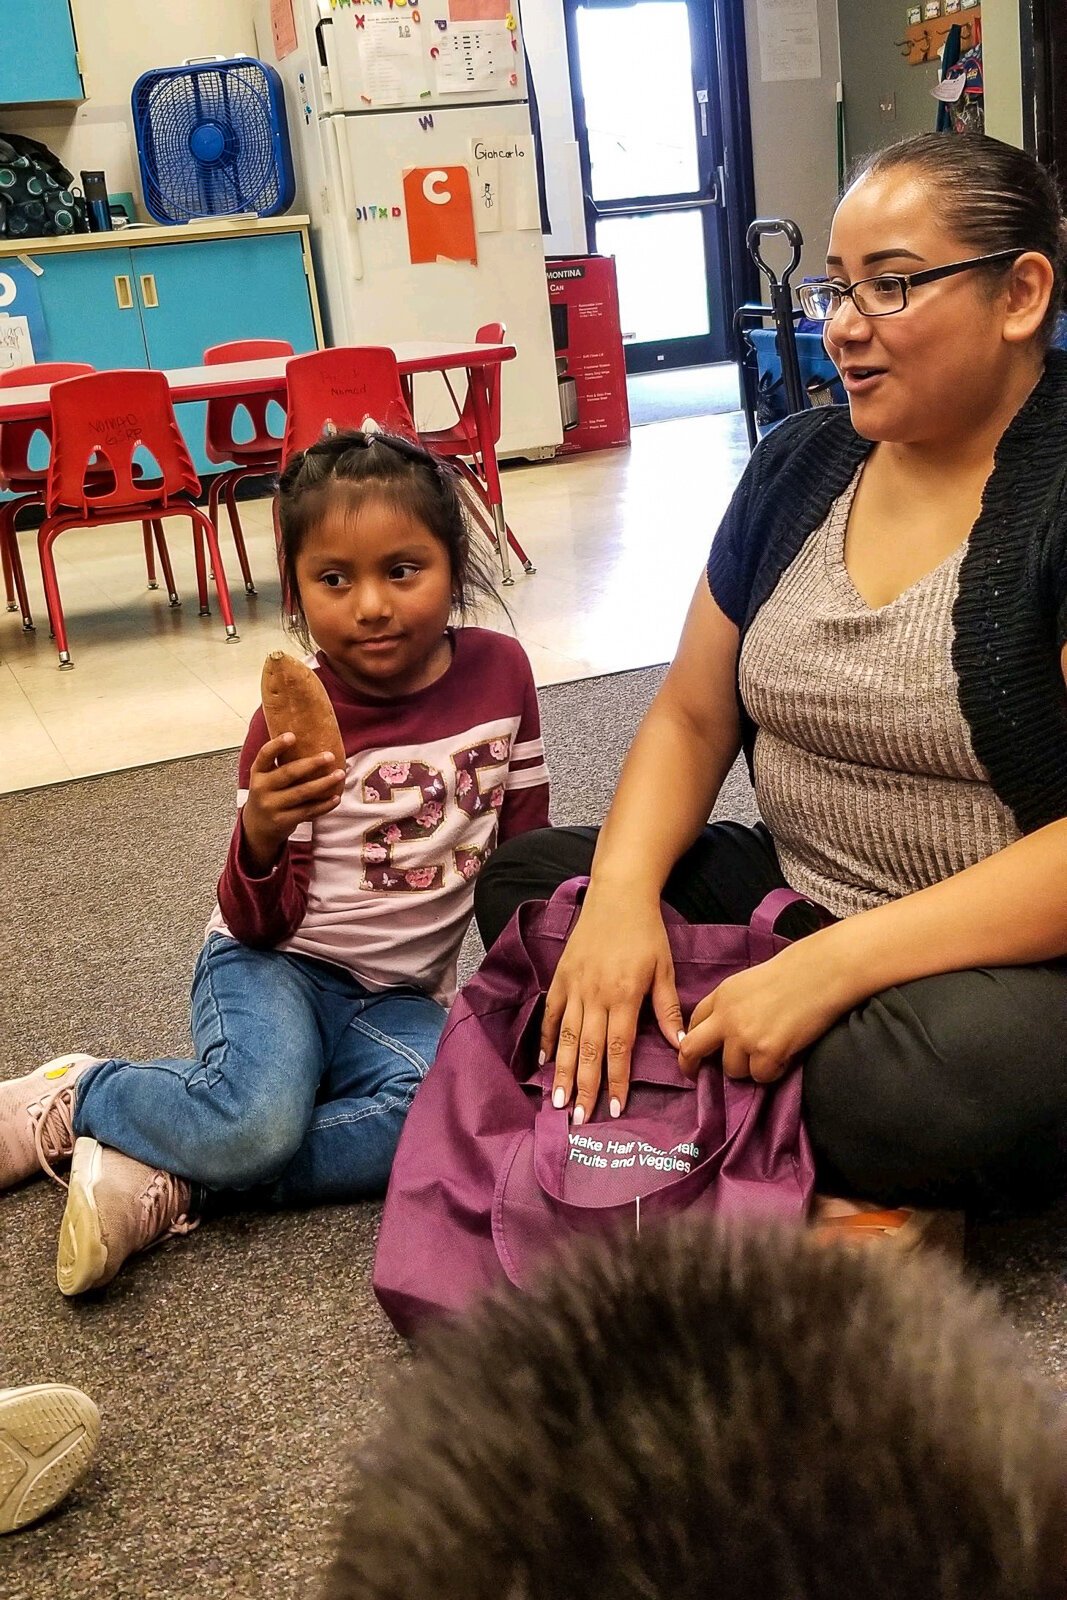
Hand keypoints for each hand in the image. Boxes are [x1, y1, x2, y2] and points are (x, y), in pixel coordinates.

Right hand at [240, 733, 344, 872]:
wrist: (257, 826)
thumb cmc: (269, 794)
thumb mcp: (265, 777)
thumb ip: (280, 763)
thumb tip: (311, 738)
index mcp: (258, 773)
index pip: (264, 755)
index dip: (277, 745)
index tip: (292, 735)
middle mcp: (261, 788)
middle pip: (288, 773)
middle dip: (311, 764)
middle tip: (330, 756)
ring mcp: (271, 806)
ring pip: (302, 793)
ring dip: (324, 783)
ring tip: (340, 774)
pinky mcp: (283, 821)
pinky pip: (307, 811)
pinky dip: (324, 805)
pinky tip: (336, 797)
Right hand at [540, 890, 683, 1125]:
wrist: (617, 895)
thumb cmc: (647, 932)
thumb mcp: (665, 969)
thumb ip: (667, 1009)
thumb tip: (680, 1045)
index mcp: (623, 995)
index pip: (618, 1048)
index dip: (616, 1080)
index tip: (615, 1109)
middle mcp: (594, 995)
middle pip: (586, 1050)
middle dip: (584, 1087)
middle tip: (579, 1120)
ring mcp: (573, 987)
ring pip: (564, 1038)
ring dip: (561, 1072)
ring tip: (558, 1102)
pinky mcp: (560, 977)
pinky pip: (551, 1014)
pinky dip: (545, 1039)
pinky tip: (543, 1063)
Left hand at [677, 933, 854, 1082]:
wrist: (820, 974)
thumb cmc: (792, 975)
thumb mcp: (747, 983)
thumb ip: (730, 1006)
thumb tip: (722, 1032)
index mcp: (721, 997)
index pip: (693, 1024)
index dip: (693, 1040)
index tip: (697, 1052)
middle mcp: (726, 1018)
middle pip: (692, 1050)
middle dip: (690, 1066)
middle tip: (696, 1076)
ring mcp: (745, 1037)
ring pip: (732, 1069)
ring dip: (748, 1067)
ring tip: (769, 1052)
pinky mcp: (767, 1053)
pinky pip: (761, 1076)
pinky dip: (773, 1071)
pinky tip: (786, 1055)